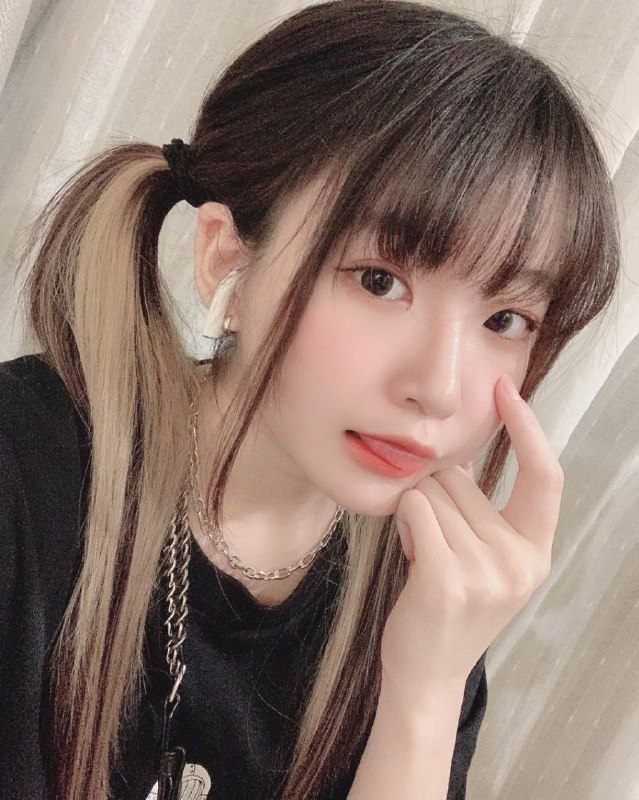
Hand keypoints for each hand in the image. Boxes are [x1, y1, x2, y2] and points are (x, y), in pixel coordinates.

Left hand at [381, 374, 563, 705]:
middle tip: (433, 541)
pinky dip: (403, 522)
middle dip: (435, 495)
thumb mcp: (482, 556)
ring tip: (422, 554)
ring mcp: (486, 574)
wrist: (427, 672)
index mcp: (536, 551)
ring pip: (432, 492)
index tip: (506, 390)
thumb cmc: (448, 603)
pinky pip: (414, 510)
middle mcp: (520, 561)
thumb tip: (456, 449)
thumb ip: (479, 506)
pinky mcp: (446, 580)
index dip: (527, 428)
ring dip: (415, 514)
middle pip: (461, 479)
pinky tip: (409, 555)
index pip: (545, 475)